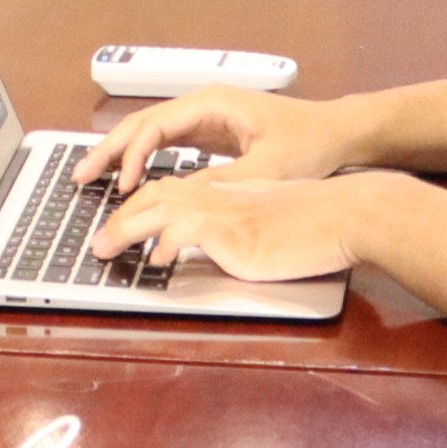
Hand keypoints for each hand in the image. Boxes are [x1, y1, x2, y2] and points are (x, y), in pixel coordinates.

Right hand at [75, 84, 375, 188]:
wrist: (339, 133)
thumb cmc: (310, 144)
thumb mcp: (266, 168)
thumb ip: (221, 181)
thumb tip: (178, 196)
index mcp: (212, 104)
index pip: (156, 126)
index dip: (133, 155)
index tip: (122, 184)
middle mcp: (203, 105)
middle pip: (143, 124)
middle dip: (109, 149)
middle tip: (79, 175)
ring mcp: (206, 118)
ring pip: (151, 133)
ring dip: (121, 153)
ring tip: (91, 175)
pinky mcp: (212, 134)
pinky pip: (167, 144)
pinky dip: (143, 159)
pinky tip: (129, 176)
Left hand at [90, 167, 398, 280]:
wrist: (348, 214)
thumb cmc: (318, 222)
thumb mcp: (268, 222)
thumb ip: (237, 230)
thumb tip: (212, 247)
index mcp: (226, 193)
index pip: (170, 189)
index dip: (140, 205)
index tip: (120, 224)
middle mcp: (220, 197)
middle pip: (155, 195)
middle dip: (120, 218)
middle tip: (98, 243)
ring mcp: (227, 211)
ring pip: (160, 207)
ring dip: (126, 229)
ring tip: (105, 251)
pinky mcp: (237, 231)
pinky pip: (189, 229)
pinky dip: (167, 242)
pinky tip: (158, 258)